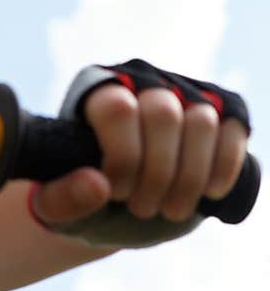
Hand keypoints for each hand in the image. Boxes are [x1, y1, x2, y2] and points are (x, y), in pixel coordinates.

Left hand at [31, 81, 249, 228]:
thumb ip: (62, 200)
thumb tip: (97, 184)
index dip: (123, 156)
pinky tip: (208, 194)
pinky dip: (224, 165)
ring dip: (190, 176)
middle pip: (162, 113)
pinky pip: (231, 130)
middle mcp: (139, 80)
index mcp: (94, 91)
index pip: (117, 107)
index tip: (117, 194)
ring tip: (171, 210)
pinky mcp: (219, 112)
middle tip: (143, 210)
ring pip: (201, 119)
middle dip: (157, 173)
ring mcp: (182, 92)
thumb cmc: (85, 201)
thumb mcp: (59, 209)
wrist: (124, 207)